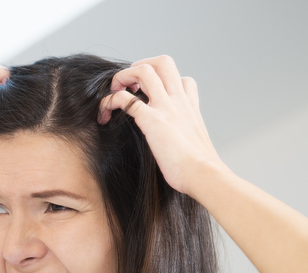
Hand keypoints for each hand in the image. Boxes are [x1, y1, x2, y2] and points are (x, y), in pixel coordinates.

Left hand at [97, 55, 229, 196]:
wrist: (202, 175)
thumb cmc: (198, 169)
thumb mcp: (195, 146)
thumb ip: (185, 138)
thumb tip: (178, 150)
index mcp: (190, 108)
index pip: (182, 79)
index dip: (163, 81)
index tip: (149, 94)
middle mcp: (179, 101)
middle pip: (163, 62)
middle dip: (140, 65)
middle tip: (127, 85)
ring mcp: (165, 107)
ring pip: (143, 71)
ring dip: (122, 76)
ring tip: (113, 92)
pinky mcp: (151, 120)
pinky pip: (125, 99)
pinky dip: (109, 101)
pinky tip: (104, 114)